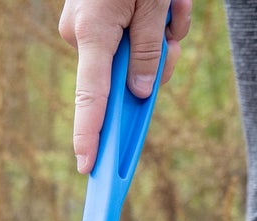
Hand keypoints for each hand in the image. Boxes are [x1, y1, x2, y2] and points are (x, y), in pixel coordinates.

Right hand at [57, 0, 190, 173]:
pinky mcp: (95, 15)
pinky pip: (130, 33)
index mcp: (92, 33)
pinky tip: (168, 1)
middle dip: (159, 61)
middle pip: (124, 74)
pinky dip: (157, 20)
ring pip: (134, 53)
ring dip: (163, 35)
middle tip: (174, 38)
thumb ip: (148, 50)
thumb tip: (141, 93)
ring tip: (173, 5)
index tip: (87, 166)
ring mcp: (86, 25)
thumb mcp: (151, 4)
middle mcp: (82, 34)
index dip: (88, 135)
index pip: (90, 96)